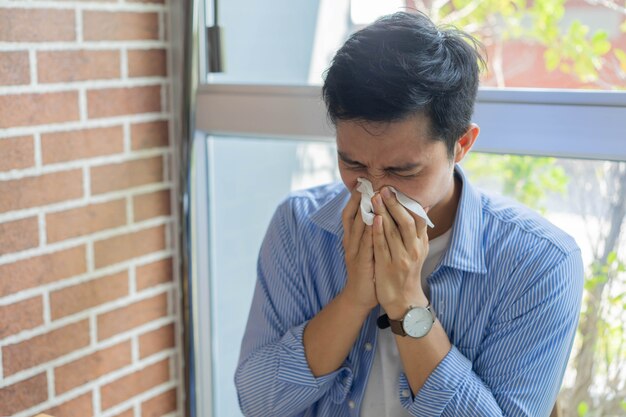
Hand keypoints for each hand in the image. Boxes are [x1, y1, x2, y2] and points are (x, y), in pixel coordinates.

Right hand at [340, 188, 377, 312]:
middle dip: (357, 199)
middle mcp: (350, 242)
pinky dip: (371, 231)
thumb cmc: (367, 271)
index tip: (361, 183)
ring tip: (371, 195)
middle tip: (365, 183)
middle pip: (351, 216)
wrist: (360, 297)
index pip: (350, 213)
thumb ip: (371, 233)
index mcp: (351, 238)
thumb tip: (379, 215)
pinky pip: (366, 244)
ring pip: (357, 227)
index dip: (354, 198)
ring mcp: (353, 252)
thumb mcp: (367, 249)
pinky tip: (378, 220)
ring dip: (364, 210)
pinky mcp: (361, 263)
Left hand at [371, 187, 428, 318]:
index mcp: (420, 243)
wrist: (403, 299)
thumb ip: (418, 230)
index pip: (417, 218)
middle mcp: (414, 249)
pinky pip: (382, 246)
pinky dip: (378, 231)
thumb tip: (423, 206)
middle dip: (394, 203)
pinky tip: (373, 219)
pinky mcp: (388, 266)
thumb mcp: (418, 249)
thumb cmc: (408, 271)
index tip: (396, 188)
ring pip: (393, 231)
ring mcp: (401, 258)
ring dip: (384, 212)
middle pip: (406, 221)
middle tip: (384, 188)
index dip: (407, 202)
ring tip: (375, 197)